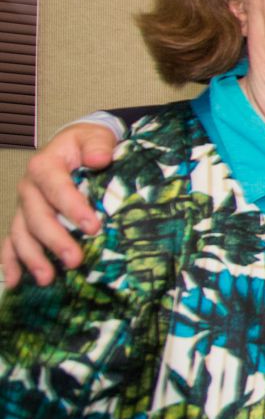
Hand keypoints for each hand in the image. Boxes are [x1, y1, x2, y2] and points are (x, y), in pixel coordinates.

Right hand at [3, 123, 116, 288]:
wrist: (73, 145)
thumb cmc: (87, 144)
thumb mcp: (95, 137)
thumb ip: (98, 146)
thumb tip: (99, 159)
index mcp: (44, 166)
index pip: (57, 189)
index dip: (73, 209)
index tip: (93, 227)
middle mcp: (28, 187)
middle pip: (37, 217)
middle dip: (55, 241)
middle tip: (75, 260)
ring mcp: (23, 206)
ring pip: (21, 234)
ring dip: (32, 258)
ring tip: (47, 278)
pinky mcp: (23, 220)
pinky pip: (11, 242)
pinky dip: (10, 262)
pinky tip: (14, 282)